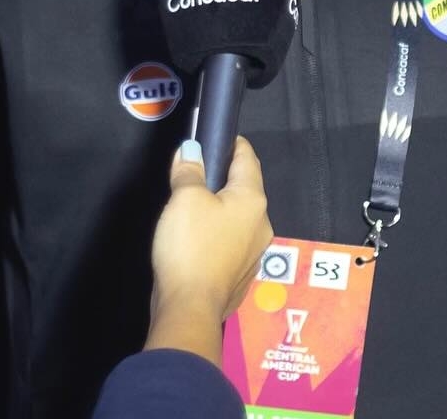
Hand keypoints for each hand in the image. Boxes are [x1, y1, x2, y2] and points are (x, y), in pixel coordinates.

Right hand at [144, 136, 272, 365]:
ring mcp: (255, 253)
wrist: (190, 308)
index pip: (247, 157)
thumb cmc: (190, 245)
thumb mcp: (184, 198)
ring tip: (190, 208)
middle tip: (194, 173)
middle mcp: (262, 224)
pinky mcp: (242, 275)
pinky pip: (231, 243)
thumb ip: (189, 170)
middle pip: (244, 188)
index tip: (212, 137)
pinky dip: (217, 234)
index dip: (230, 143)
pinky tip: (196, 240)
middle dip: (221, 178)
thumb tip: (191, 150)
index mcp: (253, 199)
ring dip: (219, 209)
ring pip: (238, 218)